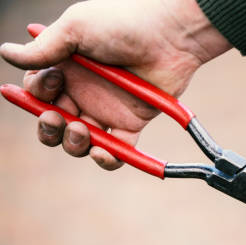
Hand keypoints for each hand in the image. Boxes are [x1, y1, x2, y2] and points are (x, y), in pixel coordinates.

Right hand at [0, 0, 230, 169]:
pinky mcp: (132, 122)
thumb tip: (5, 53)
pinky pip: (117, 150)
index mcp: (65, 68)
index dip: (37, 95)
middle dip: (48, 128)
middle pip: (54, 123)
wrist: (169, 36)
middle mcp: (83, 91)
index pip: (38, 93)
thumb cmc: (122, 24)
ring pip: (80, 140)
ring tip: (81, 131)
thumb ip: (43, 48)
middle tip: (58, 118)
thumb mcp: (76, 28)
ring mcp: (107, 109)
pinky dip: (108, 160)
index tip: (55, 79)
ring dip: (73, 144)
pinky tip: (103, 152)